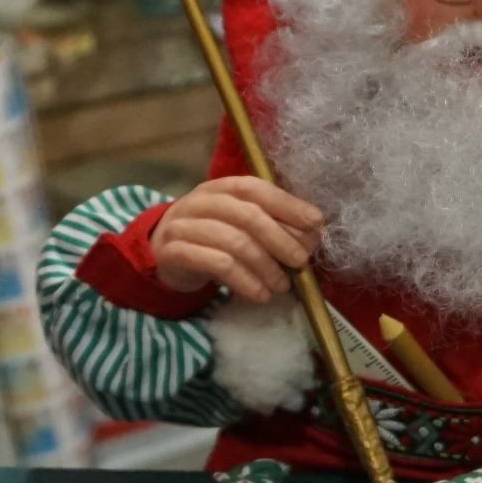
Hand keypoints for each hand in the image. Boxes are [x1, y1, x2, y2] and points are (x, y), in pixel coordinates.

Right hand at [150, 177, 323, 301]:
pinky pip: (217, 265)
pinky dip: (245, 281)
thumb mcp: (242, 226)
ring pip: (235, 242)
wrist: (166, 255)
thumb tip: (313, 234)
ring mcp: (185, 225)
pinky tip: (260, 294)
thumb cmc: (213, 238)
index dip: (288, 204)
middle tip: (300, 262)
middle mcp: (202, 201)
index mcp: (223, 188)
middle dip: (281, 240)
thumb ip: (274, 225)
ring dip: (266, 267)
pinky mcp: (175, 252)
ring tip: (282, 286)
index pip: (257, 189)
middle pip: (249, 216)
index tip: (316, 223)